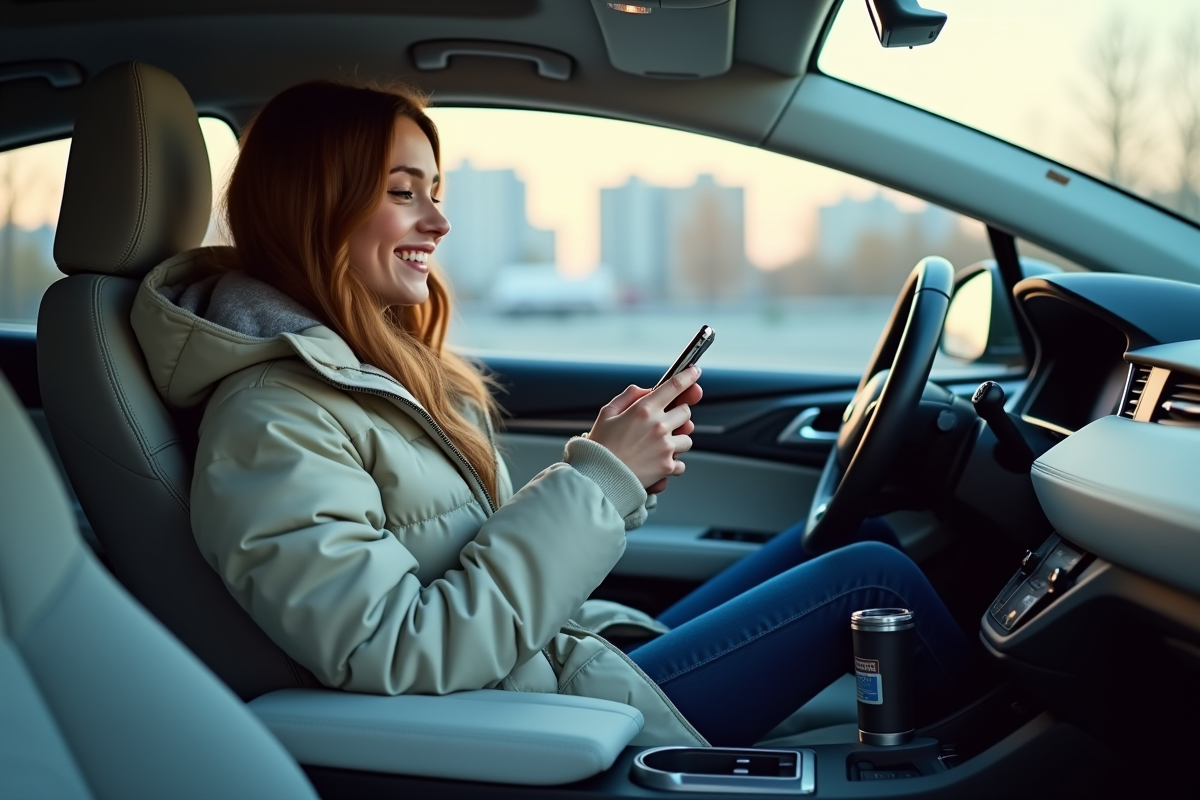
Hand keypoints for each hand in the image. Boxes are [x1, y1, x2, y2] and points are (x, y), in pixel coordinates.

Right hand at [587, 367, 701, 488]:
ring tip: (658, 445)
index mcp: (644, 410)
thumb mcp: (608, 413)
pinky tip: (657, 462)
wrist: (598, 478)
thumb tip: (647, 390)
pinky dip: (672, 463)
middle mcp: (659, 426)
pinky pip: (681, 462)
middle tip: (664, 422)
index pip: (675, 386)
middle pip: (686, 412)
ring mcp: (666, 447)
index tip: (694, 372)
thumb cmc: (600, 446)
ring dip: (677, 440)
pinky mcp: (668, 467)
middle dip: (677, 415)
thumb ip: (629, 396)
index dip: (688, 376)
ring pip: (687, 438)